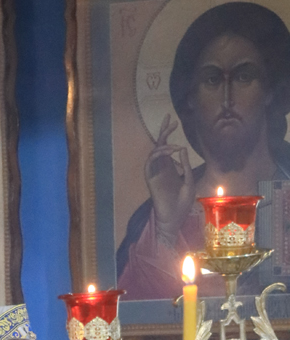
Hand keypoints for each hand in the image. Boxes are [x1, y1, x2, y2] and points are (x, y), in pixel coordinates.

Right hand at [144, 113, 196, 247]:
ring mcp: (155, 173)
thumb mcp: (190, 181)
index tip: (174, 122)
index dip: (168, 134)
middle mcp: (162, 168)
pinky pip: (150, 163)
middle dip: (164, 132)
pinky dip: (158, 155)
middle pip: (159, 145)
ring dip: (163, 145)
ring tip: (174, 144)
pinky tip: (169, 152)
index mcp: (171, 167)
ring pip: (154, 153)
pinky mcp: (151, 179)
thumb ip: (186, 165)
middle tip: (170, 120)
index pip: (167, 146)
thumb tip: (181, 148)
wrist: (175, 219)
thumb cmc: (183, 204)